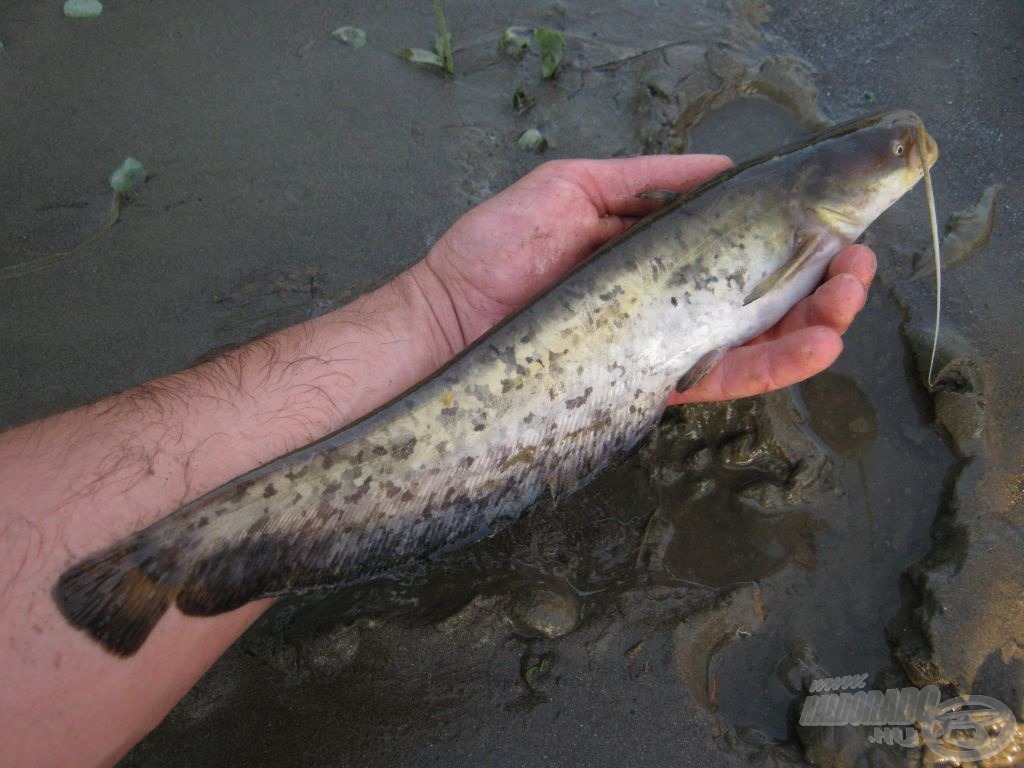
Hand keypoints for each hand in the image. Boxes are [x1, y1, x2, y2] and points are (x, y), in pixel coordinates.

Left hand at [421, 156, 874, 402]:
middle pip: (760, 299)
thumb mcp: (573, 187)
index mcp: (656, 257)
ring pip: (754, 342)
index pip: (738, 250)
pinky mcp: (649, 384)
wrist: (450, 318)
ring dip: (814, 323)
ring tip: (852, 300)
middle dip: (819, 283)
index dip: (789, 240)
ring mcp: (661, 347)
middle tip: (859, 266)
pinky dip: (773, 366)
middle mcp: (667, 305)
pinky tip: (817, 345)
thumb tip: (723, 166)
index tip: (832, 223)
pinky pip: (721, 380)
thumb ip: (648, 181)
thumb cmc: (497, 251)